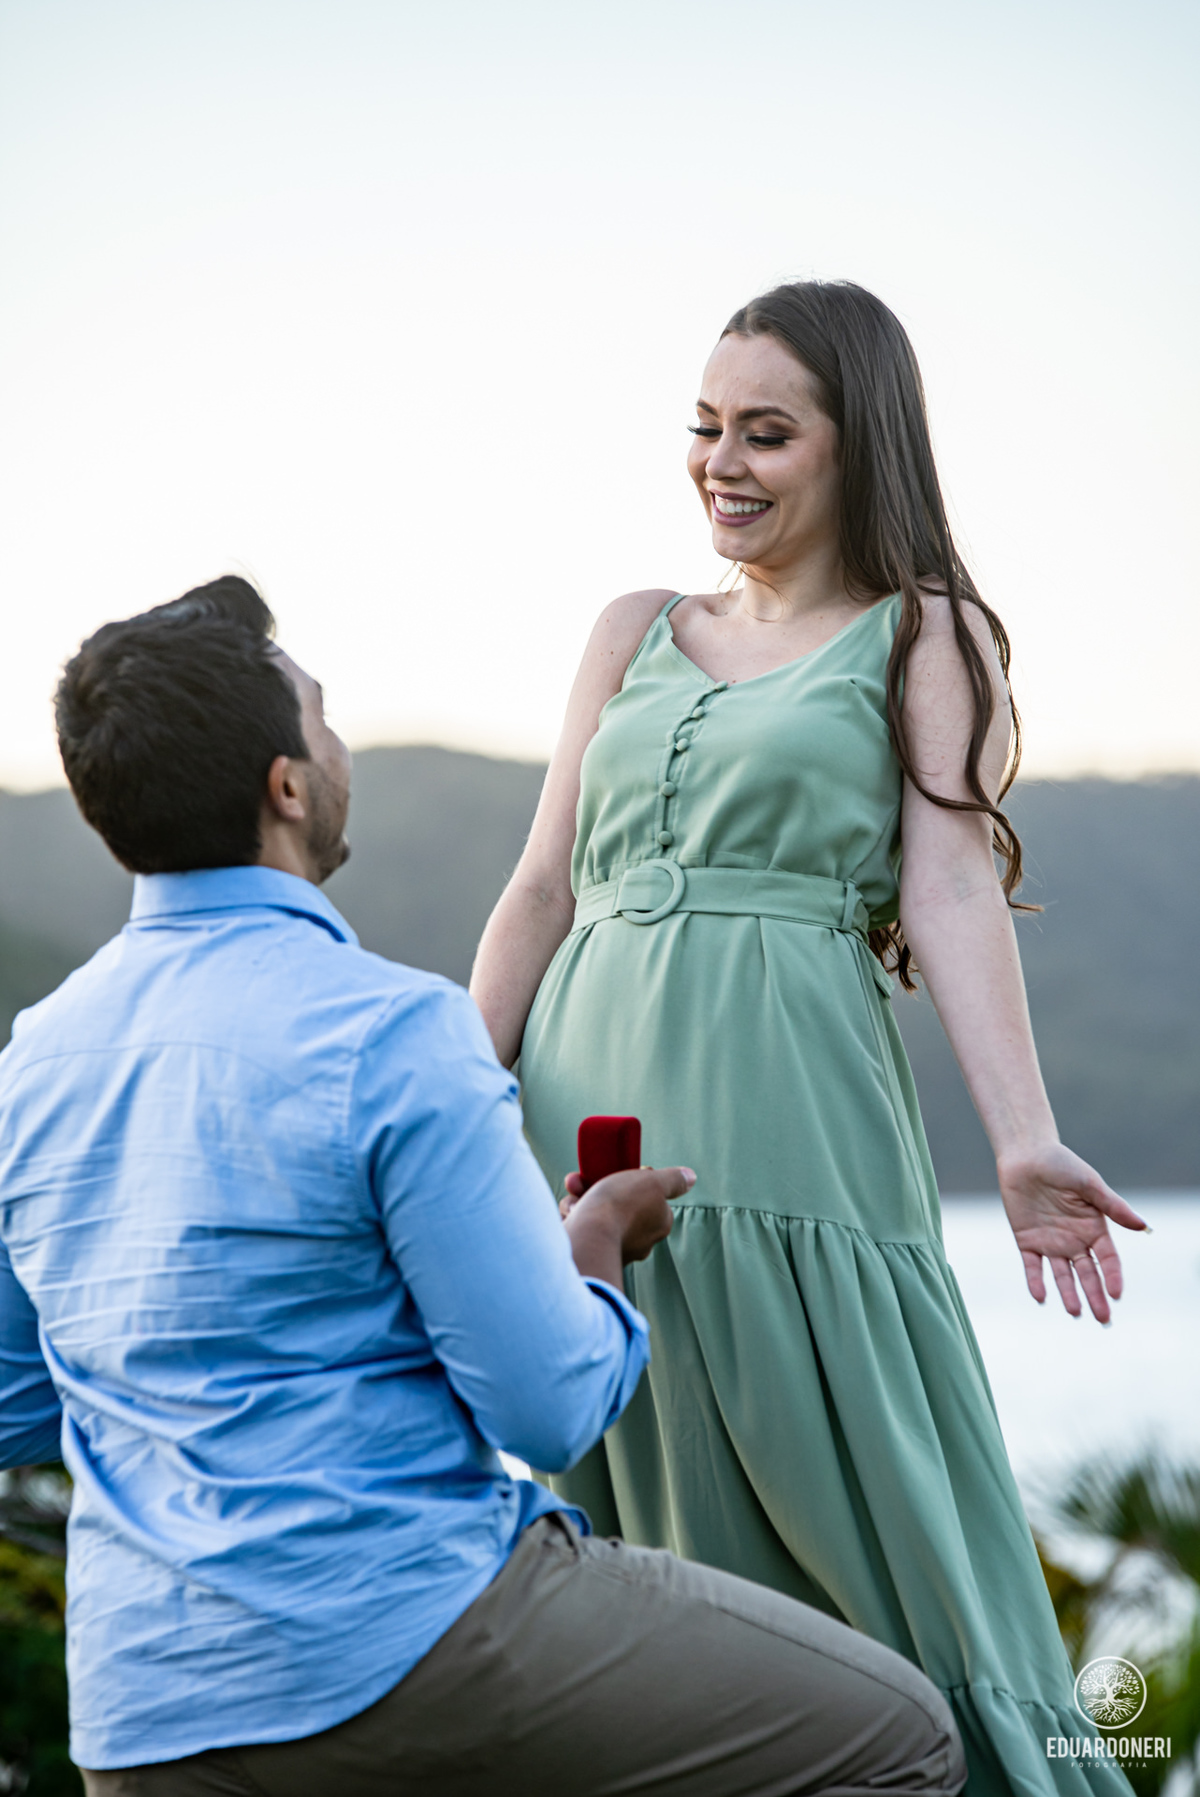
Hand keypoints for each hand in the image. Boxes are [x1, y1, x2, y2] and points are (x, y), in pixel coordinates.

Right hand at [561, 1166, 693, 1284]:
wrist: (588, 1237)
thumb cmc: (621, 1204)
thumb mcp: (652, 1181)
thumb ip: (672, 1179)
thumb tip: (691, 1177)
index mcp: (658, 1224)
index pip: (648, 1197)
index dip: (632, 1180)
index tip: (620, 1171)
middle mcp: (640, 1241)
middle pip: (619, 1205)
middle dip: (599, 1188)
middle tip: (584, 1180)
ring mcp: (615, 1249)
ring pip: (597, 1216)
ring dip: (581, 1200)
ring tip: (573, 1194)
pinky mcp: (592, 1256)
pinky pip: (581, 1230)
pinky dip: (572, 1218)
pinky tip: (568, 1213)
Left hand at [996, 1142, 1147, 1323]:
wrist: (1026, 1155)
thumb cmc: (1061, 1164)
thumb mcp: (1089, 1184)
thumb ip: (1113, 1206)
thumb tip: (1142, 1226)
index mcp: (1094, 1228)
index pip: (1107, 1259)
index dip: (1113, 1276)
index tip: (1116, 1294)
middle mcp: (1075, 1240)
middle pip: (1088, 1274)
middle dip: (1096, 1296)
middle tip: (1103, 1319)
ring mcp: (1051, 1243)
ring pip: (1062, 1276)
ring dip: (1069, 1294)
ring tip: (1075, 1312)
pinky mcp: (1027, 1241)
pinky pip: (1032, 1266)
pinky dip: (1036, 1281)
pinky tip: (1040, 1296)